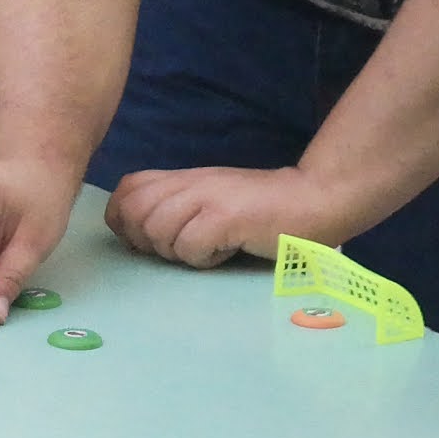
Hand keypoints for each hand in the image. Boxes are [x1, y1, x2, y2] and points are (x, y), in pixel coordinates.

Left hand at [104, 161, 333, 268]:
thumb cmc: (262, 210)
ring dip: (178, 252)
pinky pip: (189, 247)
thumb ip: (176, 205)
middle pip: (135, 212)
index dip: (124, 220)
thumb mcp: (211, 198)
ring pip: (157, 231)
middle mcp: (190, 183)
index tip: (148, 240)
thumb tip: (136, 233)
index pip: (127, 190)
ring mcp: (207, 198)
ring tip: (208, 249)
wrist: (313, 200)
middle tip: (180, 248)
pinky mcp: (226, 217)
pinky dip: (203, 260)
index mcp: (182, 178)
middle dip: (147, 242)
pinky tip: (226, 252)